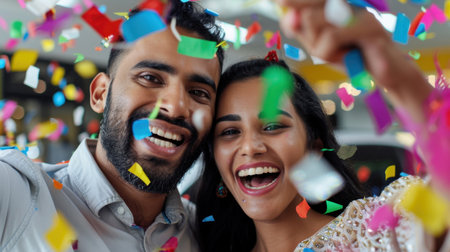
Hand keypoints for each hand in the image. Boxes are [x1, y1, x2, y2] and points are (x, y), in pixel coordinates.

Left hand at [276, 0, 431, 121]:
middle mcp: (350, 2)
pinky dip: (330, 53)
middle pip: (307, 10)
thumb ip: (303, 32)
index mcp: (339, 4)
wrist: (388, 75)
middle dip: (308, 34)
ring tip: (338, 54)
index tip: (279, 2)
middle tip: (324, 48)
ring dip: (319, 47)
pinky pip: (331, 37)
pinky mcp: (369, 26)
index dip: (296, 1)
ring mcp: (360, 10)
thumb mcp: (322, 46)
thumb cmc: (354, 56)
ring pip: (314, 20)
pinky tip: (346, 57)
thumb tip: (287, 17)